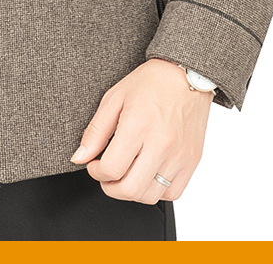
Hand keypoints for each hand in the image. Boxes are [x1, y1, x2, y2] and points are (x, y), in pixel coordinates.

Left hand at [70, 58, 212, 202]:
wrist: (184, 76)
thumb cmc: (149, 84)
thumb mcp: (113, 99)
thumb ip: (95, 131)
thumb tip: (80, 157)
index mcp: (138, 127)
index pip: (112, 169)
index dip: (96, 172)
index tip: (94, 164)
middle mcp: (161, 145)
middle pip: (130, 189)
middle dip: (110, 187)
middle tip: (105, 175)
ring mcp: (179, 156)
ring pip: (151, 196)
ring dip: (131, 191)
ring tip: (124, 174)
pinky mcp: (192, 161)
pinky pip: (173, 193)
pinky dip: (156, 192)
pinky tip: (146, 175)